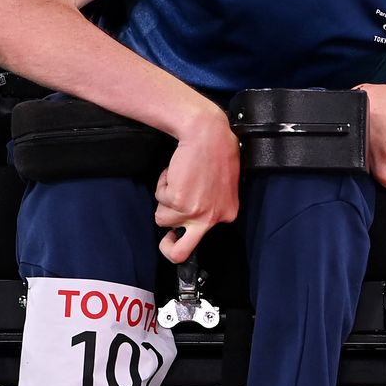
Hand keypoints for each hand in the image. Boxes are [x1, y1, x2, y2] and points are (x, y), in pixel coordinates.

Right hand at [153, 106, 238, 262]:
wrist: (207, 133)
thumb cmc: (216, 150)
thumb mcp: (223, 184)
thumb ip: (211, 203)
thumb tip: (192, 216)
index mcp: (227, 213)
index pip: (202, 240)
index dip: (183, 234)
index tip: (175, 236)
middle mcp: (212, 217)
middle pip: (180, 252)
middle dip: (168, 248)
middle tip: (166, 241)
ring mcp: (194, 211)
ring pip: (162, 218)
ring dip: (164, 198)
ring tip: (177, 179)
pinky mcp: (178, 200)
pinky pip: (159, 197)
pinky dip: (162, 183)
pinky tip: (174, 170)